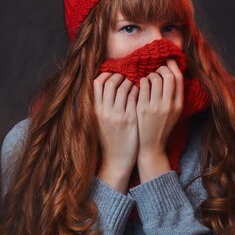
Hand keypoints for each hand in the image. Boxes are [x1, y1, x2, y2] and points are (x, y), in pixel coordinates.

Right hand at [93, 72, 139, 186]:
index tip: (112, 74)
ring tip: (132, 83)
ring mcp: (118, 115)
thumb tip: (103, 85)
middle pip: (110, 83)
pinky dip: (137, 91)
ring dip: (129, 82)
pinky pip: (134, 98)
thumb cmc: (108, 139)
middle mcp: (105, 111)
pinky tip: (139, 92)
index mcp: (94, 111)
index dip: (105, 75)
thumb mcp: (98, 122)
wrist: (117, 159)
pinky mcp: (131, 119)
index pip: (97, 84)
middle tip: (125, 77)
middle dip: (119, 76)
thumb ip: (99, 105)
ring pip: (123, 88)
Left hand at [136, 59, 183, 158]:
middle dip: (162, 68)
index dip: (173, 66)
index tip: (168, 62)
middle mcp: (169, 105)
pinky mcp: (142, 109)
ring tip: (148, 78)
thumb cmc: (161, 127)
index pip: (178, 79)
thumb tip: (172, 73)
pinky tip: (140, 84)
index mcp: (178, 105)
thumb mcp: (174, 113)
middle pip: (168, 76)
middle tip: (156, 69)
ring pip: (154, 79)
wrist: (151, 146)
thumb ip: (174, 96)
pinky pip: (142, 86)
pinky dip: (141, 81)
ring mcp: (155, 107)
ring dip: (150, 74)